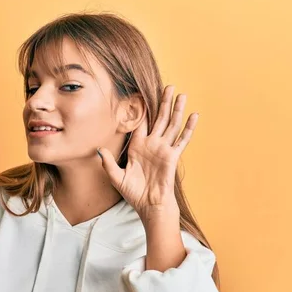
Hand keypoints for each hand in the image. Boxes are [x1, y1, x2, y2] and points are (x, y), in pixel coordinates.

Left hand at [98, 85, 198, 215]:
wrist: (148, 205)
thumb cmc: (133, 193)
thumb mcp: (116, 177)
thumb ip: (107, 162)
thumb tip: (97, 149)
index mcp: (137, 147)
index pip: (140, 123)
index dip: (141, 109)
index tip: (142, 93)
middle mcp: (152, 145)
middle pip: (159, 118)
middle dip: (163, 102)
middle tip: (168, 86)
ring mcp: (163, 149)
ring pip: (172, 125)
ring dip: (177, 109)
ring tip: (181, 94)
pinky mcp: (173, 157)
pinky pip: (182, 140)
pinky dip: (188, 127)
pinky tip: (194, 115)